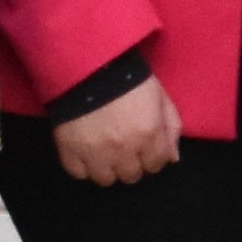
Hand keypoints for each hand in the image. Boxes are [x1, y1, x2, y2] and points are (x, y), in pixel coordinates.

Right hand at [55, 72, 183, 186]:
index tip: (144, 149)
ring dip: (106, 168)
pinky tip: (85, 152)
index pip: (156, 165)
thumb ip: (170, 127)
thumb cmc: (129, 76)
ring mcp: (95, 152)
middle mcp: (124, 149)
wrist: (87, 62)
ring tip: (103, 152)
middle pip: (131, 176)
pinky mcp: (69, 149)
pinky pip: (78, 173)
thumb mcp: (159, 95)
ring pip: (105, 179)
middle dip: (130, 164)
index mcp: (148, 134)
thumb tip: (172, 158)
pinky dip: (82, 166)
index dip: (151, 157)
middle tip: (123, 148)